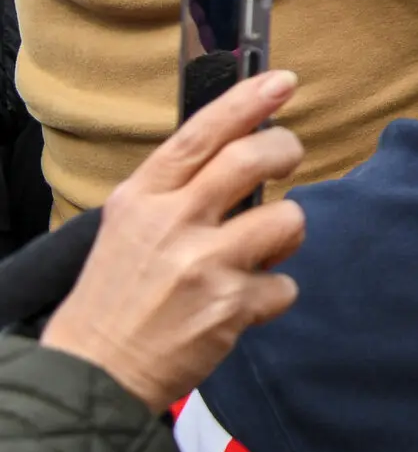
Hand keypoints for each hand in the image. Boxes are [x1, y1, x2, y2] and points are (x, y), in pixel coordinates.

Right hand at [41, 72, 306, 413]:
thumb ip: (178, 190)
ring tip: (258, 253)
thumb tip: (241, 153)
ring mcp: (205, 265)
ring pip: (288, 220)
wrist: (96, 369)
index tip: (282, 82)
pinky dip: (272, 295)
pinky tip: (241, 305)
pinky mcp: (231, 307)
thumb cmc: (118, 294)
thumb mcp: (129, 225)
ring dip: (286, 234)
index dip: (247, 102)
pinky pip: (285, 285)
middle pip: (252, 160)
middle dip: (284, 150)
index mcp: (143, 198)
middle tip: (288, 157)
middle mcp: (173, 223)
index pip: (200, 134)